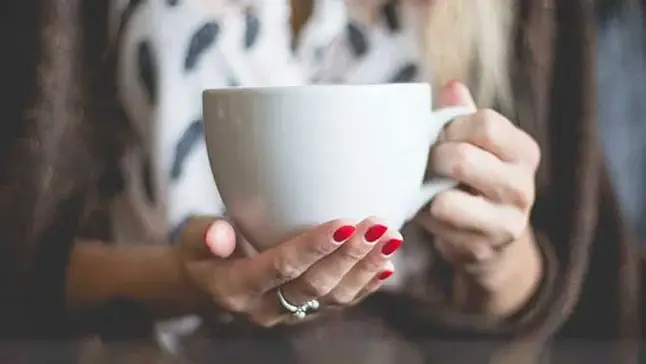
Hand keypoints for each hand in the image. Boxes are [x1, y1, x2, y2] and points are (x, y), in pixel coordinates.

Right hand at [175, 217, 401, 326]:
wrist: (210, 283)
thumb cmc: (203, 252)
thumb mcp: (193, 239)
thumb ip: (205, 235)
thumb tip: (221, 235)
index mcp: (236, 288)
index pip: (280, 268)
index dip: (313, 248)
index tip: (344, 223)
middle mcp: (266, 309)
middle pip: (315, 285)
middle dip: (349, 256)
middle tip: (377, 226)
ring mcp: (290, 314)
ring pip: (334, 298)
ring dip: (365, 268)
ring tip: (391, 237)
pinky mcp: (307, 313)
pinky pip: (340, 304)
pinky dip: (366, 285)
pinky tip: (386, 264)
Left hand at [415, 81, 541, 313]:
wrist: (492, 238)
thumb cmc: (477, 178)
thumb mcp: (478, 144)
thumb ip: (464, 115)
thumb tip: (451, 86)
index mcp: (523, 151)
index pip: (485, 124)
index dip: (452, 127)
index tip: (442, 136)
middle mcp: (522, 187)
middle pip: (461, 159)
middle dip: (434, 159)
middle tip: (428, 163)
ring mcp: (504, 223)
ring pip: (446, 201)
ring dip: (426, 192)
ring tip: (427, 188)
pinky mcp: (480, 249)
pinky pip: (435, 227)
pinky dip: (424, 216)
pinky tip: (430, 211)